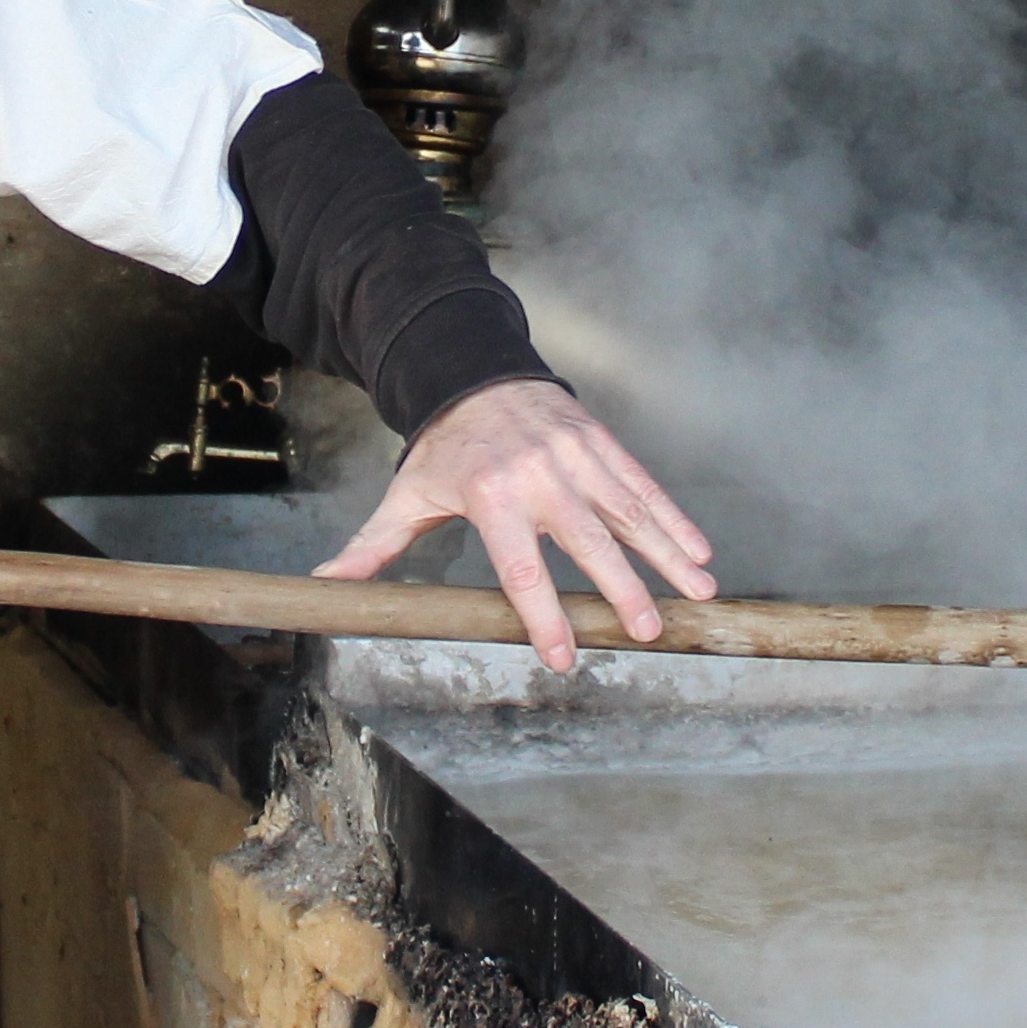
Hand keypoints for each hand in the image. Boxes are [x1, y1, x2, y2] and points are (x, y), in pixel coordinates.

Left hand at [316, 378, 716, 671]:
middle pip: (587, 542)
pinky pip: (643, 483)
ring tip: (699, 592)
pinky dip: (674, 516)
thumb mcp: (408, 494)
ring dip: (668, 553)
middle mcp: (539, 476)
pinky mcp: (601, 442)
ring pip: (629, 510)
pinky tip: (698, 549)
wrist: (476, 370)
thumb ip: (375, 545)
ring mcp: (576, 457)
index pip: (522, 568)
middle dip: (621, 589)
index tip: (564, 656)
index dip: (543, 616)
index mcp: (491, 497)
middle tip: (645, 632)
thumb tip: (327, 586)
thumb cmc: (444, 446)